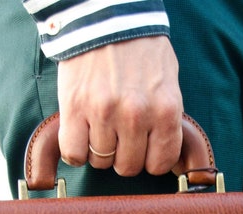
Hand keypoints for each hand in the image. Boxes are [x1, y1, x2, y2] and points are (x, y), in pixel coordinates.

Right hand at [57, 36, 183, 176]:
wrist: (107, 18)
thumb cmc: (141, 52)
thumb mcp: (168, 85)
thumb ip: (167, 121)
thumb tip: (164, 157)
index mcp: (165, 111)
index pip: (159, 164)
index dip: (149, 160)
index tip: (143, 150)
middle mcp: (136, 115)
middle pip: (127, 167)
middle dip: (123, 156)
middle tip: (119, 136)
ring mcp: (104, 112)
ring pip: (100, 162)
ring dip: (98, 150)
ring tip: (99, 127)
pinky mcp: (75, 108)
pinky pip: (74, 154)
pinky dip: (75, 151)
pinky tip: (80, 135)